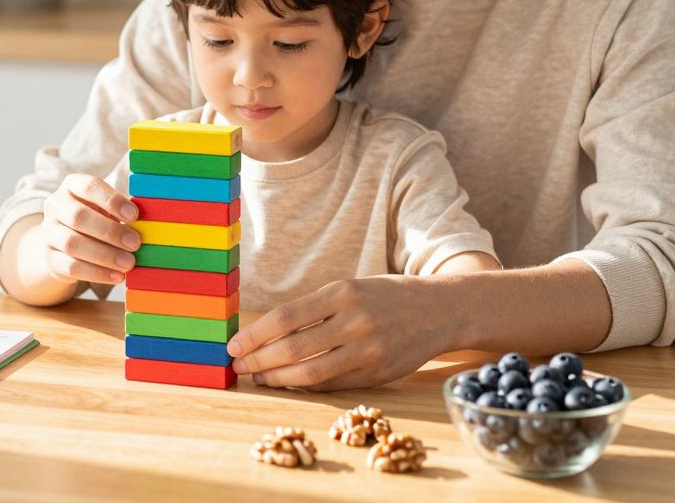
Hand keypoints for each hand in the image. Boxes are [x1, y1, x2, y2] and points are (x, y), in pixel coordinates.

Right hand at [38, 174, 139, 284]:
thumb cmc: (95, 219)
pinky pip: (71, 267)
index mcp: (72, 186)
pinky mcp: (50, 258)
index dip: (112, 200)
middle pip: (78, 216)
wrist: (63, 244)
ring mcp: (49, 233)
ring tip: (128, 263)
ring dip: (104, 255)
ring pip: (72, 243)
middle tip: (135, 243)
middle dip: (110, 231)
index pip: (89, 187)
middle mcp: (55, 206)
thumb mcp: (106, 209)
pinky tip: (117, 276)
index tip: (134, 215)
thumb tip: (148, 221)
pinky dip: (97, 273)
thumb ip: (122, 211)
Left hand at [227, 275, 457, 390]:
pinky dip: (305, 385)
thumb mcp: (350, 289)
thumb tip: (266, 333)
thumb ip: (313, 309)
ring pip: (310, 373)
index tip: (233, 345)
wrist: (441, 310)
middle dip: (258, 360)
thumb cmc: (385, 297)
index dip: (254, 335)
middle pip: (292, 348)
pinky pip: (331, 384)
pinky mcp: (377, 374)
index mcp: (342, 293)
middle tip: (238, 366)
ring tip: (258, 378)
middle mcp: (354, 321)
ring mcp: (368, 351)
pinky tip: (287, 383)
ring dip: (277, 378)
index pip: (285, 317)